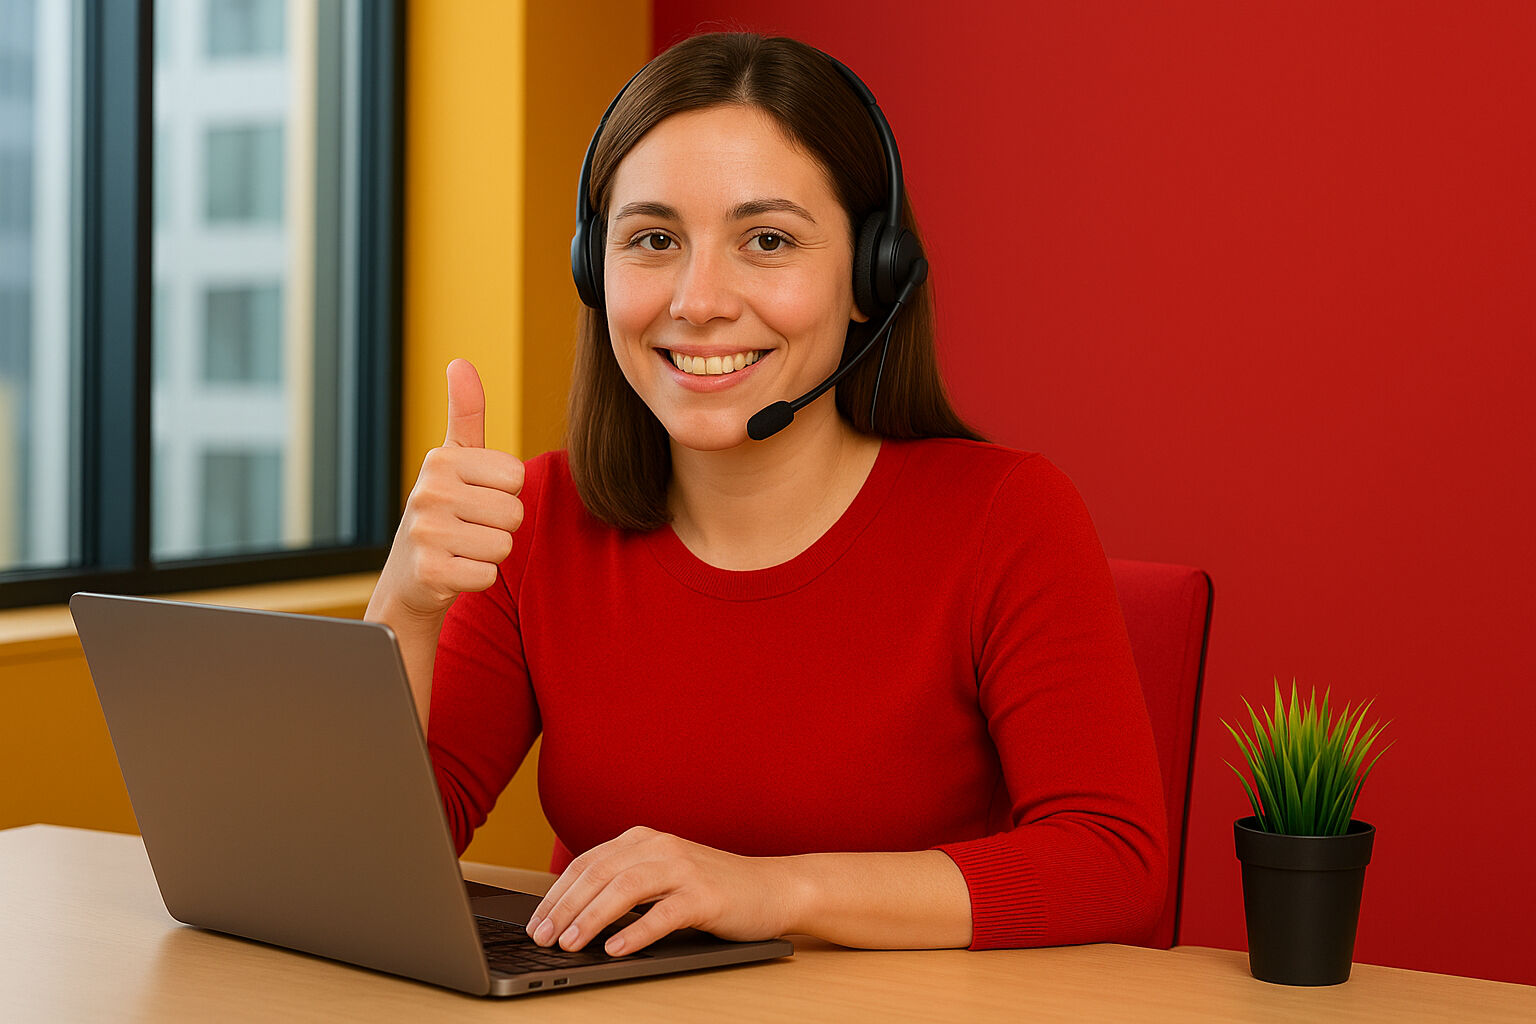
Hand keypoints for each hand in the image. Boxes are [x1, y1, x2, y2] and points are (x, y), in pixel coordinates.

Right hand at [373, 359, 524, 622]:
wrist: (407, 577)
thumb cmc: (443, 511)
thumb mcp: (453, 460)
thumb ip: (466, 413)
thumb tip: (460, 362)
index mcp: (441, 460)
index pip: (516, 477)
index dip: (504, 493)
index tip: (476, 498)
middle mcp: (428, 491)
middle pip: (513, 512)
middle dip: (499, 525)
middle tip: (469, 527)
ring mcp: (426, 533)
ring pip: (504, 544)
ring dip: (489, 552)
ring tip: (462, 548)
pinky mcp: (430, 573)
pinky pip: (488, 574)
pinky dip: (477, 577)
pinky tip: (454, 570)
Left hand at [525, 827, 798, 956]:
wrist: (773, 888)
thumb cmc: (712, 889)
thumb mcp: (662, 877)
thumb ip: (624, 886)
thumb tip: (571, 919)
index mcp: (643, 840)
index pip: (587, 864)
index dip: (556, 894)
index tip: (535, 922)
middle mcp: (660, 847)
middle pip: (600, 874)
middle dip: (565, 908)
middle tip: (542, 938)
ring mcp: (684, 868)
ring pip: (626, 889)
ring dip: (592, 918)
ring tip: (571, 944)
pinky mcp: (706, 895)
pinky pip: (664, 913)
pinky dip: (636, 932)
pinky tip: (616, 949)